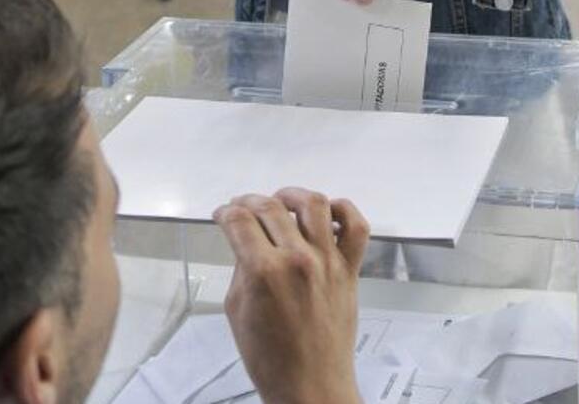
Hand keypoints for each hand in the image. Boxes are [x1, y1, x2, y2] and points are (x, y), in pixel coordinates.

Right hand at [216, 190, 367, 403]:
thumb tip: (244, 241)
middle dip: (249, 201)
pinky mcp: (350, 270)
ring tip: (281, 200)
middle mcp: (298, 260)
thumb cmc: (271, 359)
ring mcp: (328, 262)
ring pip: (313, 204)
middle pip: (270, 207)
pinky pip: (356, 227)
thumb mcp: (237, 311)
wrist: (311, 386)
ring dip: (292, 194)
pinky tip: (326, 212)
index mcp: (263, 272)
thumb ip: (241, 268)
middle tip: (242, 206)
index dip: (226, 212)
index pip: (240, 221)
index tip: (222, 214)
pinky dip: (343, 210)